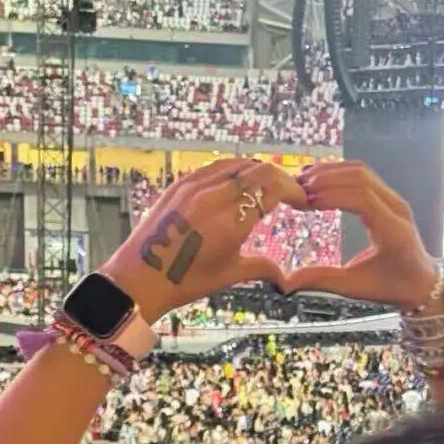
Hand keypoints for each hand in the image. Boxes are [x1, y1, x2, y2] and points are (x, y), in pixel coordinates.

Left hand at [103, 157, 308, 322]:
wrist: (141, 277)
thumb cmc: (185, 280)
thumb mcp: (230, 274)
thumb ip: (262, 268)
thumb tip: (283, 277)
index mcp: (230, 222)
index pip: (272, 188)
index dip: (293, 191)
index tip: (302, 201)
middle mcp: (213, 198)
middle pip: (259, 170)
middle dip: (281, 179)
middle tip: (290, 193)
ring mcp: (194, 188)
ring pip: (237, 163)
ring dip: (258, 171)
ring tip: (267, 186)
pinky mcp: (180, 184)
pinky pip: (214, 167)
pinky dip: (234, 170)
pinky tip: (239, 181)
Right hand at [288, 161, 438, 311]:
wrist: (422, 283)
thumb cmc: (391, 287)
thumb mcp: (355, 287)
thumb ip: (323, 280)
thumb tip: (287, 281)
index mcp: (392, 231)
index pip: (362, 198)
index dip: (332, 195)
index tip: (307, 201)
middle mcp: (397, 209)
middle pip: (361, 178)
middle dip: (327, 179)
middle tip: (298, 187)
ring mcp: (395, 200)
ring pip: (362, 172)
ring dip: (331, 172)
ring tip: (303, 181)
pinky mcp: (389, 197)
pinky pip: (364, 176)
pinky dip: (340, 173)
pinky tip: (318, 180)